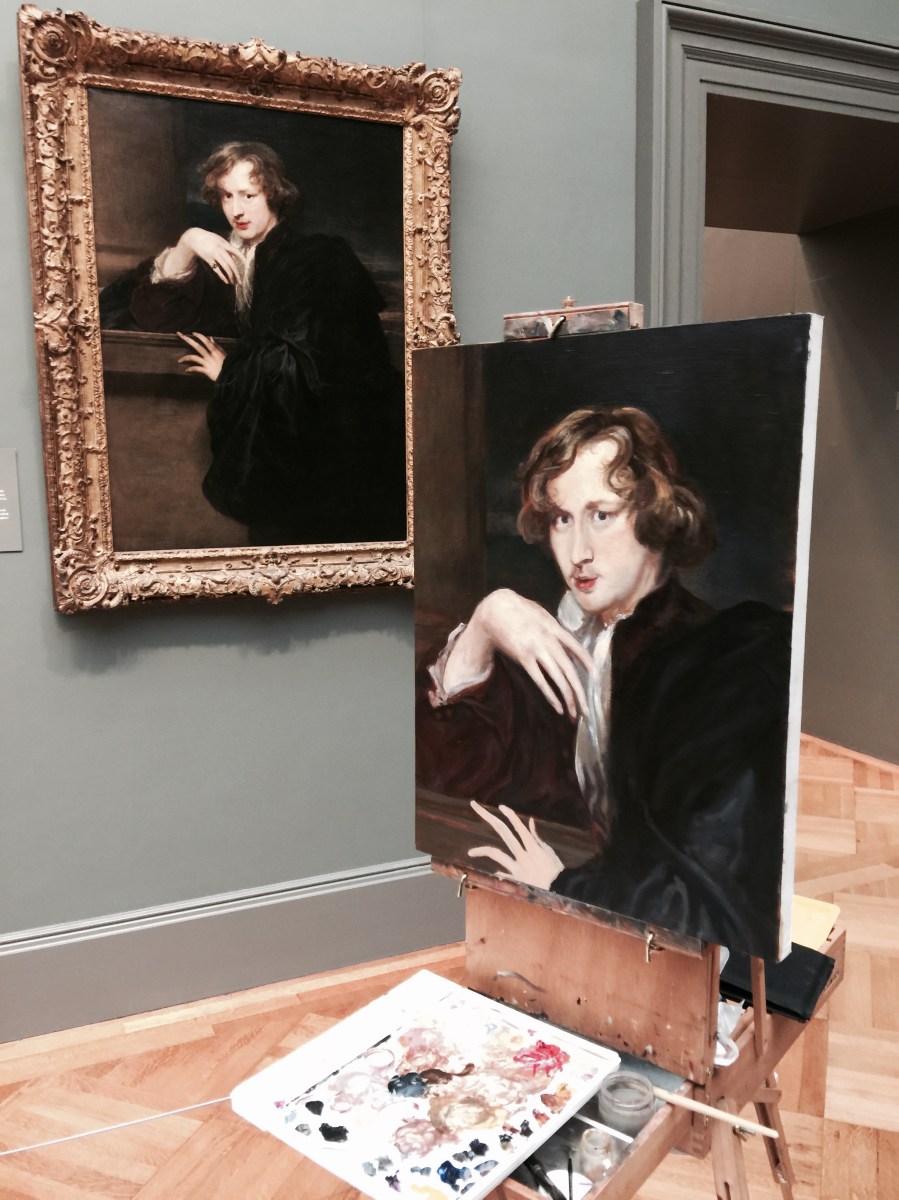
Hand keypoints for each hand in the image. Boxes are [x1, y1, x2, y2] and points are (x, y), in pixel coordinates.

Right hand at [169, 228, 242, 285]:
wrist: (195, 238)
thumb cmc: (209, 239)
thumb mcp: (219, 239)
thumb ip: (227, 247)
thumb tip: (234, 258)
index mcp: (224, 244)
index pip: (236, 252)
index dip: (242, 259)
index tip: (246, 265)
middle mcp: (220, 250)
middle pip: (231, 263)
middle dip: (237, 273)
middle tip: (240, 281)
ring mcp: (214, 255)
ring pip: (225, 267)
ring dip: (231, 276)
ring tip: (234, 282)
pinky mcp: (209, 260)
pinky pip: (217, 270)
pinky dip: (222, 276)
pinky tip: (226, 281)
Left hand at [177, 332, 225, 381]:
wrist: (230, 376)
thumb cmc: (227, 364)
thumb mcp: (223, 353)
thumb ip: (216, 345)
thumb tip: (210, 337)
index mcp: (214, 350)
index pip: (205, 340)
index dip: (199, 336)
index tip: (193, 333)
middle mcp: (209, 355)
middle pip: (196, 346)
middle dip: (187, 339)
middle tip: (179, 334)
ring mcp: (207, 363)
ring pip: (193, 358)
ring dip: (185, 358)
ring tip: (179, 361)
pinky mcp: (206, 371)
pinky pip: (196, 369)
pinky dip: (191, 369)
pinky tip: (186, 370)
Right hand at [445, 588, 592, 718]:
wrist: (494, 610)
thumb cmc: (517, 611)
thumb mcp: (540, 614)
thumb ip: (553, 628)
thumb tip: (565, 644)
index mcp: (554, 628)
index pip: (576, 647)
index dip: (587, 661)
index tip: (596, 674)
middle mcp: (549, 640)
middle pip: (570, 670)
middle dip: (580, 692)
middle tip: (587, 709)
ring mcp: (537, 650)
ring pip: (558, 678)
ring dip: (568, 698)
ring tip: (574, 713)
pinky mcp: (524, 658)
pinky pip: (541, 681)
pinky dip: (551, 696)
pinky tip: (558, 707)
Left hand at [468, 801, 563, 889]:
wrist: (559, 889)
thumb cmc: (555, 868)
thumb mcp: (547, 850)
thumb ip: (536, 836)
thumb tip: (530, 820)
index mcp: (532, 846)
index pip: (518, 826)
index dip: (510, 815)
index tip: (501, 807)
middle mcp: (522, 854)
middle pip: (502, 831)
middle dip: (487, 816)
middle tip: (474, 804)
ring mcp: (517, 866)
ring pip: (497, 854)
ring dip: (482, 850)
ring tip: (470, 852)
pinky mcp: (516, 878)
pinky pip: (504, 875)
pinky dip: (498, 873)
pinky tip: (492, 875)